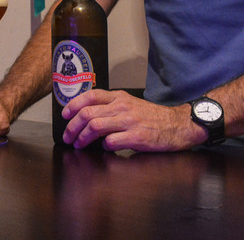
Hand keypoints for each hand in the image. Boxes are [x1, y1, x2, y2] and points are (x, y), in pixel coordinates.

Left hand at [60, 89, 202, 151]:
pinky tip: (106, 148)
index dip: (73, 105)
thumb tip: (89, 117)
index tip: (65, 115)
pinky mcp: (136, 136)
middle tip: (68, 137)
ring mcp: (129, 121)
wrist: (178, 125)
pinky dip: (104, 146)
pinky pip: (111, 142)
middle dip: (72, 127)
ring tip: (79, 145)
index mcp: (119, 97)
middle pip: (87, 114)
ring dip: (83, 138)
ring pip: (95, 127)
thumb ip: (112, 107)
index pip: (90, 96)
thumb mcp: (131, 104)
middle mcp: (122, 106)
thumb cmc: (154, 117)